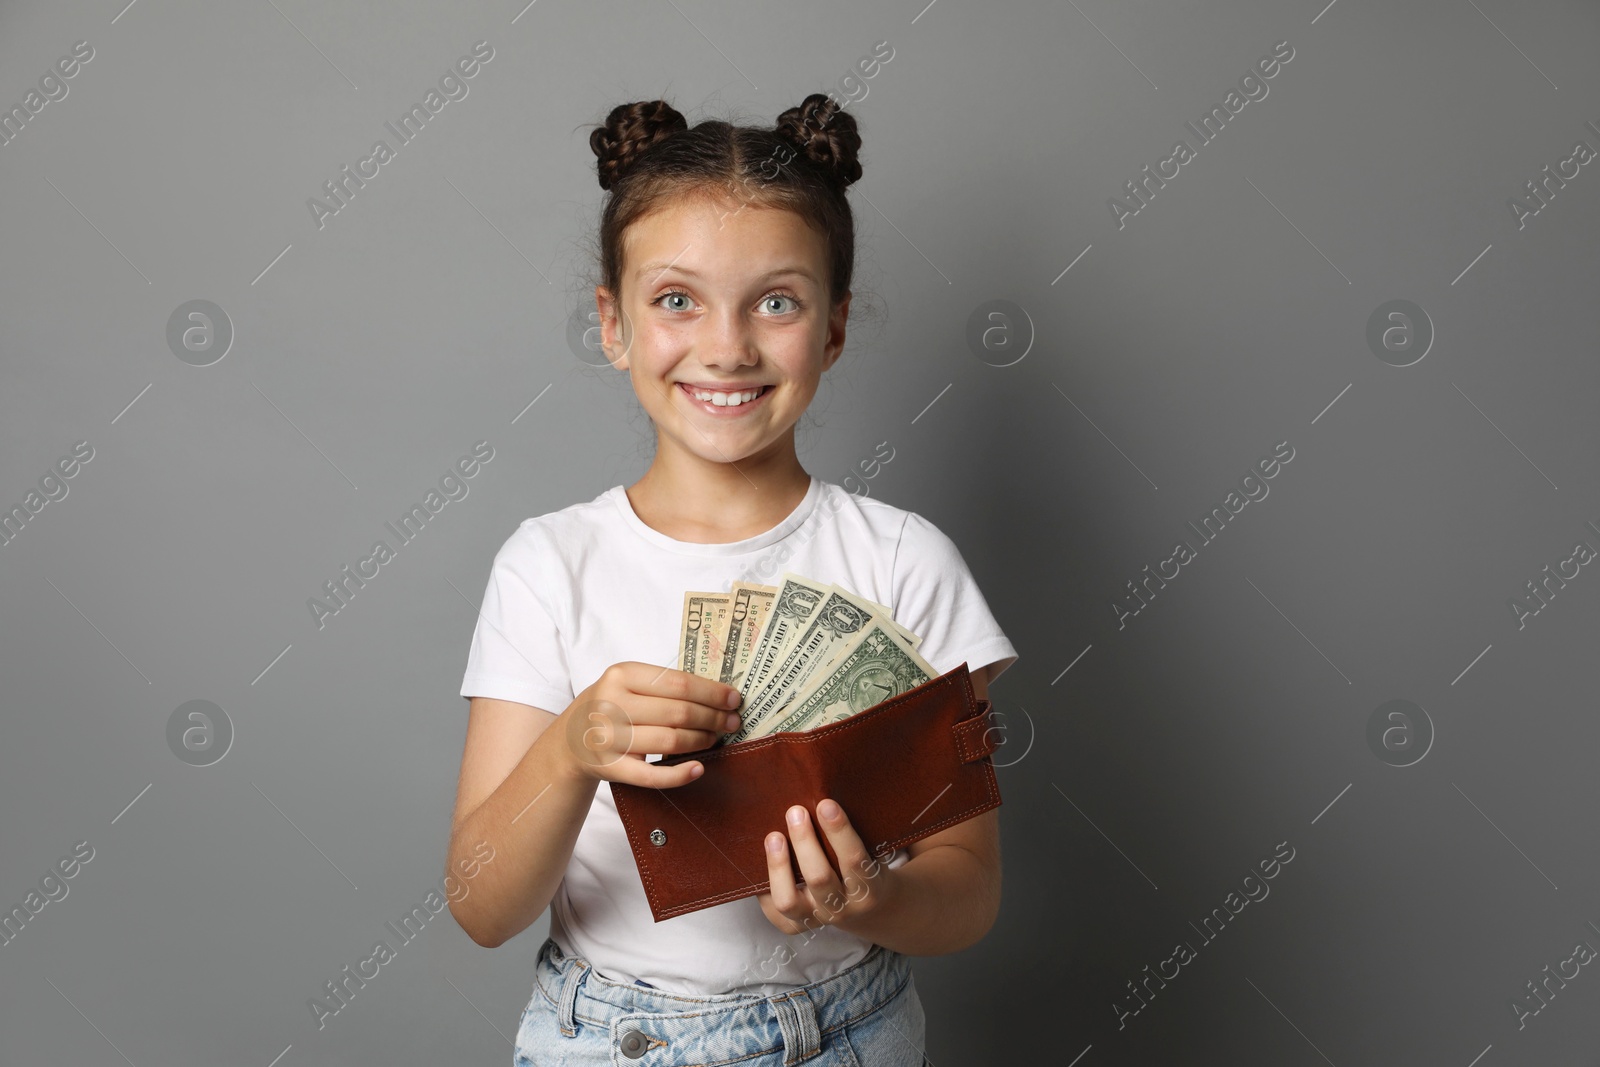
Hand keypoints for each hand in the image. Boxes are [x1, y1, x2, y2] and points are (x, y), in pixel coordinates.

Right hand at [560, 662, 741, 788]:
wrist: (569, 739)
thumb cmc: (610, 706)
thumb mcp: (628, 683)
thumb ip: (664, 685)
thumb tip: (719, 694)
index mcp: (621, 674)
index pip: (678, 682)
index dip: (712, 692)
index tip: (734, 699)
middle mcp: (611, 703)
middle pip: (677, 712)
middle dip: (713, 718)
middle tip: (732, 721)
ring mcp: (608, 737)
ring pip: (669, 741)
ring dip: (701, 741)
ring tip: (715, 738)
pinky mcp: (609, 768)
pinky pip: (651, 776)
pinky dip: (679, 774)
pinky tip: (698, 768)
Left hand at [757, 798, 899, 935]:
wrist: (869, 908)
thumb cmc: (867, 865)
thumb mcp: (874, 852)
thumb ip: (853, 832)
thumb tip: (821, 792)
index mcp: (870, 889)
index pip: (854, 861)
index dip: (839, 832)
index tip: (826, 804)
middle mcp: (843, 908)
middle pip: (819, 879)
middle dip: (804, 843)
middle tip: (795, 811)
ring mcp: (817, 920)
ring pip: (789, 900)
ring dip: (778, 865)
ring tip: (773, 836)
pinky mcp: (796, 926)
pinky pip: (774, 911)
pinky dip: (764, 888)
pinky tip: (760, 863)